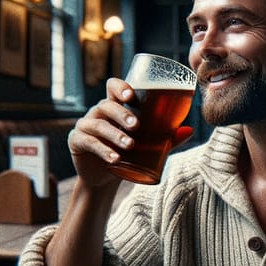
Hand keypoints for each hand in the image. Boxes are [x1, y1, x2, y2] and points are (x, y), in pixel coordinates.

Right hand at [68, 78, 193, 187]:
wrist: (105, 178)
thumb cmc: (128, 154)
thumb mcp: (147, 145)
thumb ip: (166, 138)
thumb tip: (189, 130)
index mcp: (115, 107)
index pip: (113, 87)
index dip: (120, 87)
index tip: (132, 94)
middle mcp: (98, 113)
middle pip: (106, 105)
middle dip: (122, 114)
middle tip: (137, 125)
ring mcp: (85, 126)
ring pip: (98, 125)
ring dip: (115, 134)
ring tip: (129, 145)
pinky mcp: (77, 142)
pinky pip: (88, 143)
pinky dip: (103, 150)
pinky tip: (114, 159)